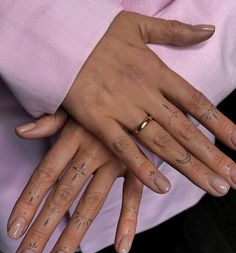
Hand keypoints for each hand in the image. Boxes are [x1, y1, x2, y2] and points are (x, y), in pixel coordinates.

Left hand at [8, 109, 142, 252]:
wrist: (143, 92)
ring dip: (73, 236)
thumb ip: (50, 121)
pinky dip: (127, 220)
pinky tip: (121, 248)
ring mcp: (116, 161)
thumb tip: (20, 131)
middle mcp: (91, 151)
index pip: (44, 175)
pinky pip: (133, 196)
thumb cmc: (104, 98)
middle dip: (42, 231)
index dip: (27, 203)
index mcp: (73, 136)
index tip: (13, 231)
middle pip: (62, 197)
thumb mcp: (76, 104)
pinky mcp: (139, 166)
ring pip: (91, 203)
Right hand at [63, 12, 235, 195]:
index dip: (220, 124)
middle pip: (185, 130)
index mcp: (156, 72)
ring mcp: (122, 110)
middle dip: (213, 156)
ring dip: (189, 167)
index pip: (197, 102)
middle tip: (233, 179)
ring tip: (213, 187)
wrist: (60, 41)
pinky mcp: (99, 122)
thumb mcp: (139, 25)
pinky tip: (163, 187)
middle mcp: (145, 93)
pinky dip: (143, 168)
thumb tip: (208, 30)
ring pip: (162, 143)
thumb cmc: (99, 35)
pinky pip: (124, 149)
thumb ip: (175, 31)